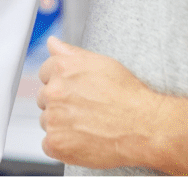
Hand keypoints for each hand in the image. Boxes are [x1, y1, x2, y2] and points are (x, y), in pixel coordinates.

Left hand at [36, 37, 171, 168]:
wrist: (143, 127)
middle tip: (84, 109)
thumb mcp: (101, 63)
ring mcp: (53, 119)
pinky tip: (81, 140)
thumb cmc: (127, 95)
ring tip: (87, 125)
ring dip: (60, 124)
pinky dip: (62, 145)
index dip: (61, 83)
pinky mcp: (56, 143)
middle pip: (44, 98)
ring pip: (46, 121)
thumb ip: (70, 52)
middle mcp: (54, 91)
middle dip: (60, 103)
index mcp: (62, 68)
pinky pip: (48, 144)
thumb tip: (52, 43)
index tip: (74, 91)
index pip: (44, 73)